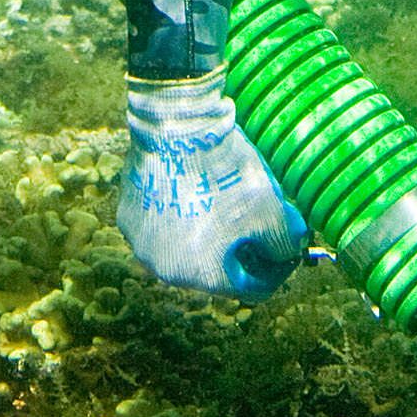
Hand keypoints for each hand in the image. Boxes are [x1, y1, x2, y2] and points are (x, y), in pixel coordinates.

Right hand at [114, 79, 308, 299]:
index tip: (285, 247)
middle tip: (257, 222)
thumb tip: (288, 252)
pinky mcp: (128, 217)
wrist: (178, 128)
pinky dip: (180, 214)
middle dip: (240, 249)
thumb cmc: (226, 174)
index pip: (253, 288)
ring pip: (185, 247)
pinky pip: (161, 225)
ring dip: (208, 233)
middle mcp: (166, 270)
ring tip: (223, 201)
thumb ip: (286, 244)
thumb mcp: (273, 212)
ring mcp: (141, 243)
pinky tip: (193, 189)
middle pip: (216, 270)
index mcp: (204, 277)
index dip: (276, 269)